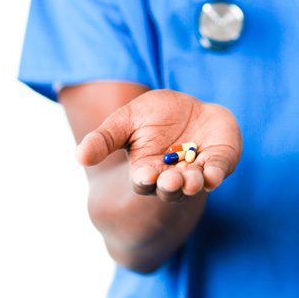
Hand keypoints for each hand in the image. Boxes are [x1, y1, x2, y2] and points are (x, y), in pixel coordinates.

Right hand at [75, 89, 242, 201]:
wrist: (189, 108)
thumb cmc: (152, 117)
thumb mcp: (124, 121)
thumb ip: (104, 139)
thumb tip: (79, 156)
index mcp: (147, 170)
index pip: (144, 182)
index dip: (145, 180)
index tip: (144, 174)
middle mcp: (172, 176)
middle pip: (170, 189)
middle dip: (171, 187)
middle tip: (171, 182)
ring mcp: (197, 171)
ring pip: (195, 184)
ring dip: (193, 183)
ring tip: (192, 180)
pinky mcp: (219, 162)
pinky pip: (218, 170)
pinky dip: (216, 173)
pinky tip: (212, 173)